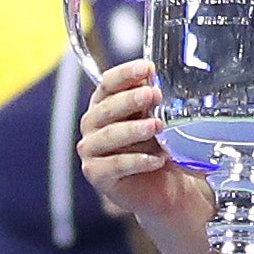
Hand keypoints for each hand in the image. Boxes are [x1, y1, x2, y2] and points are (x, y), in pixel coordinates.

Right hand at [72, 58, 216, 248]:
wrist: (162, 186)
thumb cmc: (155, 147)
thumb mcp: (156, 118)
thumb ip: (152, 100)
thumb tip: (156, 76)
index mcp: (104, 104)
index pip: (108, 83)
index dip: (126, 74)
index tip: (147, 67)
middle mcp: (92, 125)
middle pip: (105, 108)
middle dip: (130, 100)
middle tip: (154, 95)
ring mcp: (91, 150)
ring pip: (108, 136)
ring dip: (134, 130)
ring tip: (157, 126)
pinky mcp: (96, 174)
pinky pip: (114, 166)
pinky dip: (137, 161)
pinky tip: (157, 159)